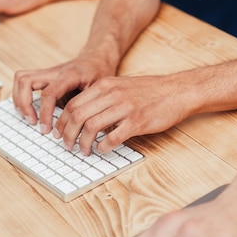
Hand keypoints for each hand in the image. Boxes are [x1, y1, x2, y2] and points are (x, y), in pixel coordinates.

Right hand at [12, 54, 116, 136]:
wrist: (98, 58)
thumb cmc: (100, 74)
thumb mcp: (99, 90)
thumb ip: (86, 106)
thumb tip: (77, 128)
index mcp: (69, 75)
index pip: (48, 93)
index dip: (45, 113)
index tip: (46, 128)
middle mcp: (54, 71)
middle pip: (25, 80)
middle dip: (23, 103)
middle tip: (33, 121)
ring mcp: (47, 72)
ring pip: (21, 78)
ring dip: (19, 99)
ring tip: (29, 117)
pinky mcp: (44, 76)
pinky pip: (24, 82)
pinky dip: (22, 96)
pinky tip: (30, 110)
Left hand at [54, 74, 191, 154]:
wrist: (177, 91)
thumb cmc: (149, 92)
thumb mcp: (121, 87)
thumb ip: (102, 98)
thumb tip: (83, 117)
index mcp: (105, 85)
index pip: (73, 104)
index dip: (62, 122)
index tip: (59, 133)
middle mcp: (112, 94)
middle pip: (78, 116)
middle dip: (68, 135)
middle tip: (67, 146)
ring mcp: (124, 108)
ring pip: (91, 127)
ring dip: (84, 143)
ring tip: (84, 151)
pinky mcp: (137, 122)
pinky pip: (112, 138)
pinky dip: (103, 147)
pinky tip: (103, 149)